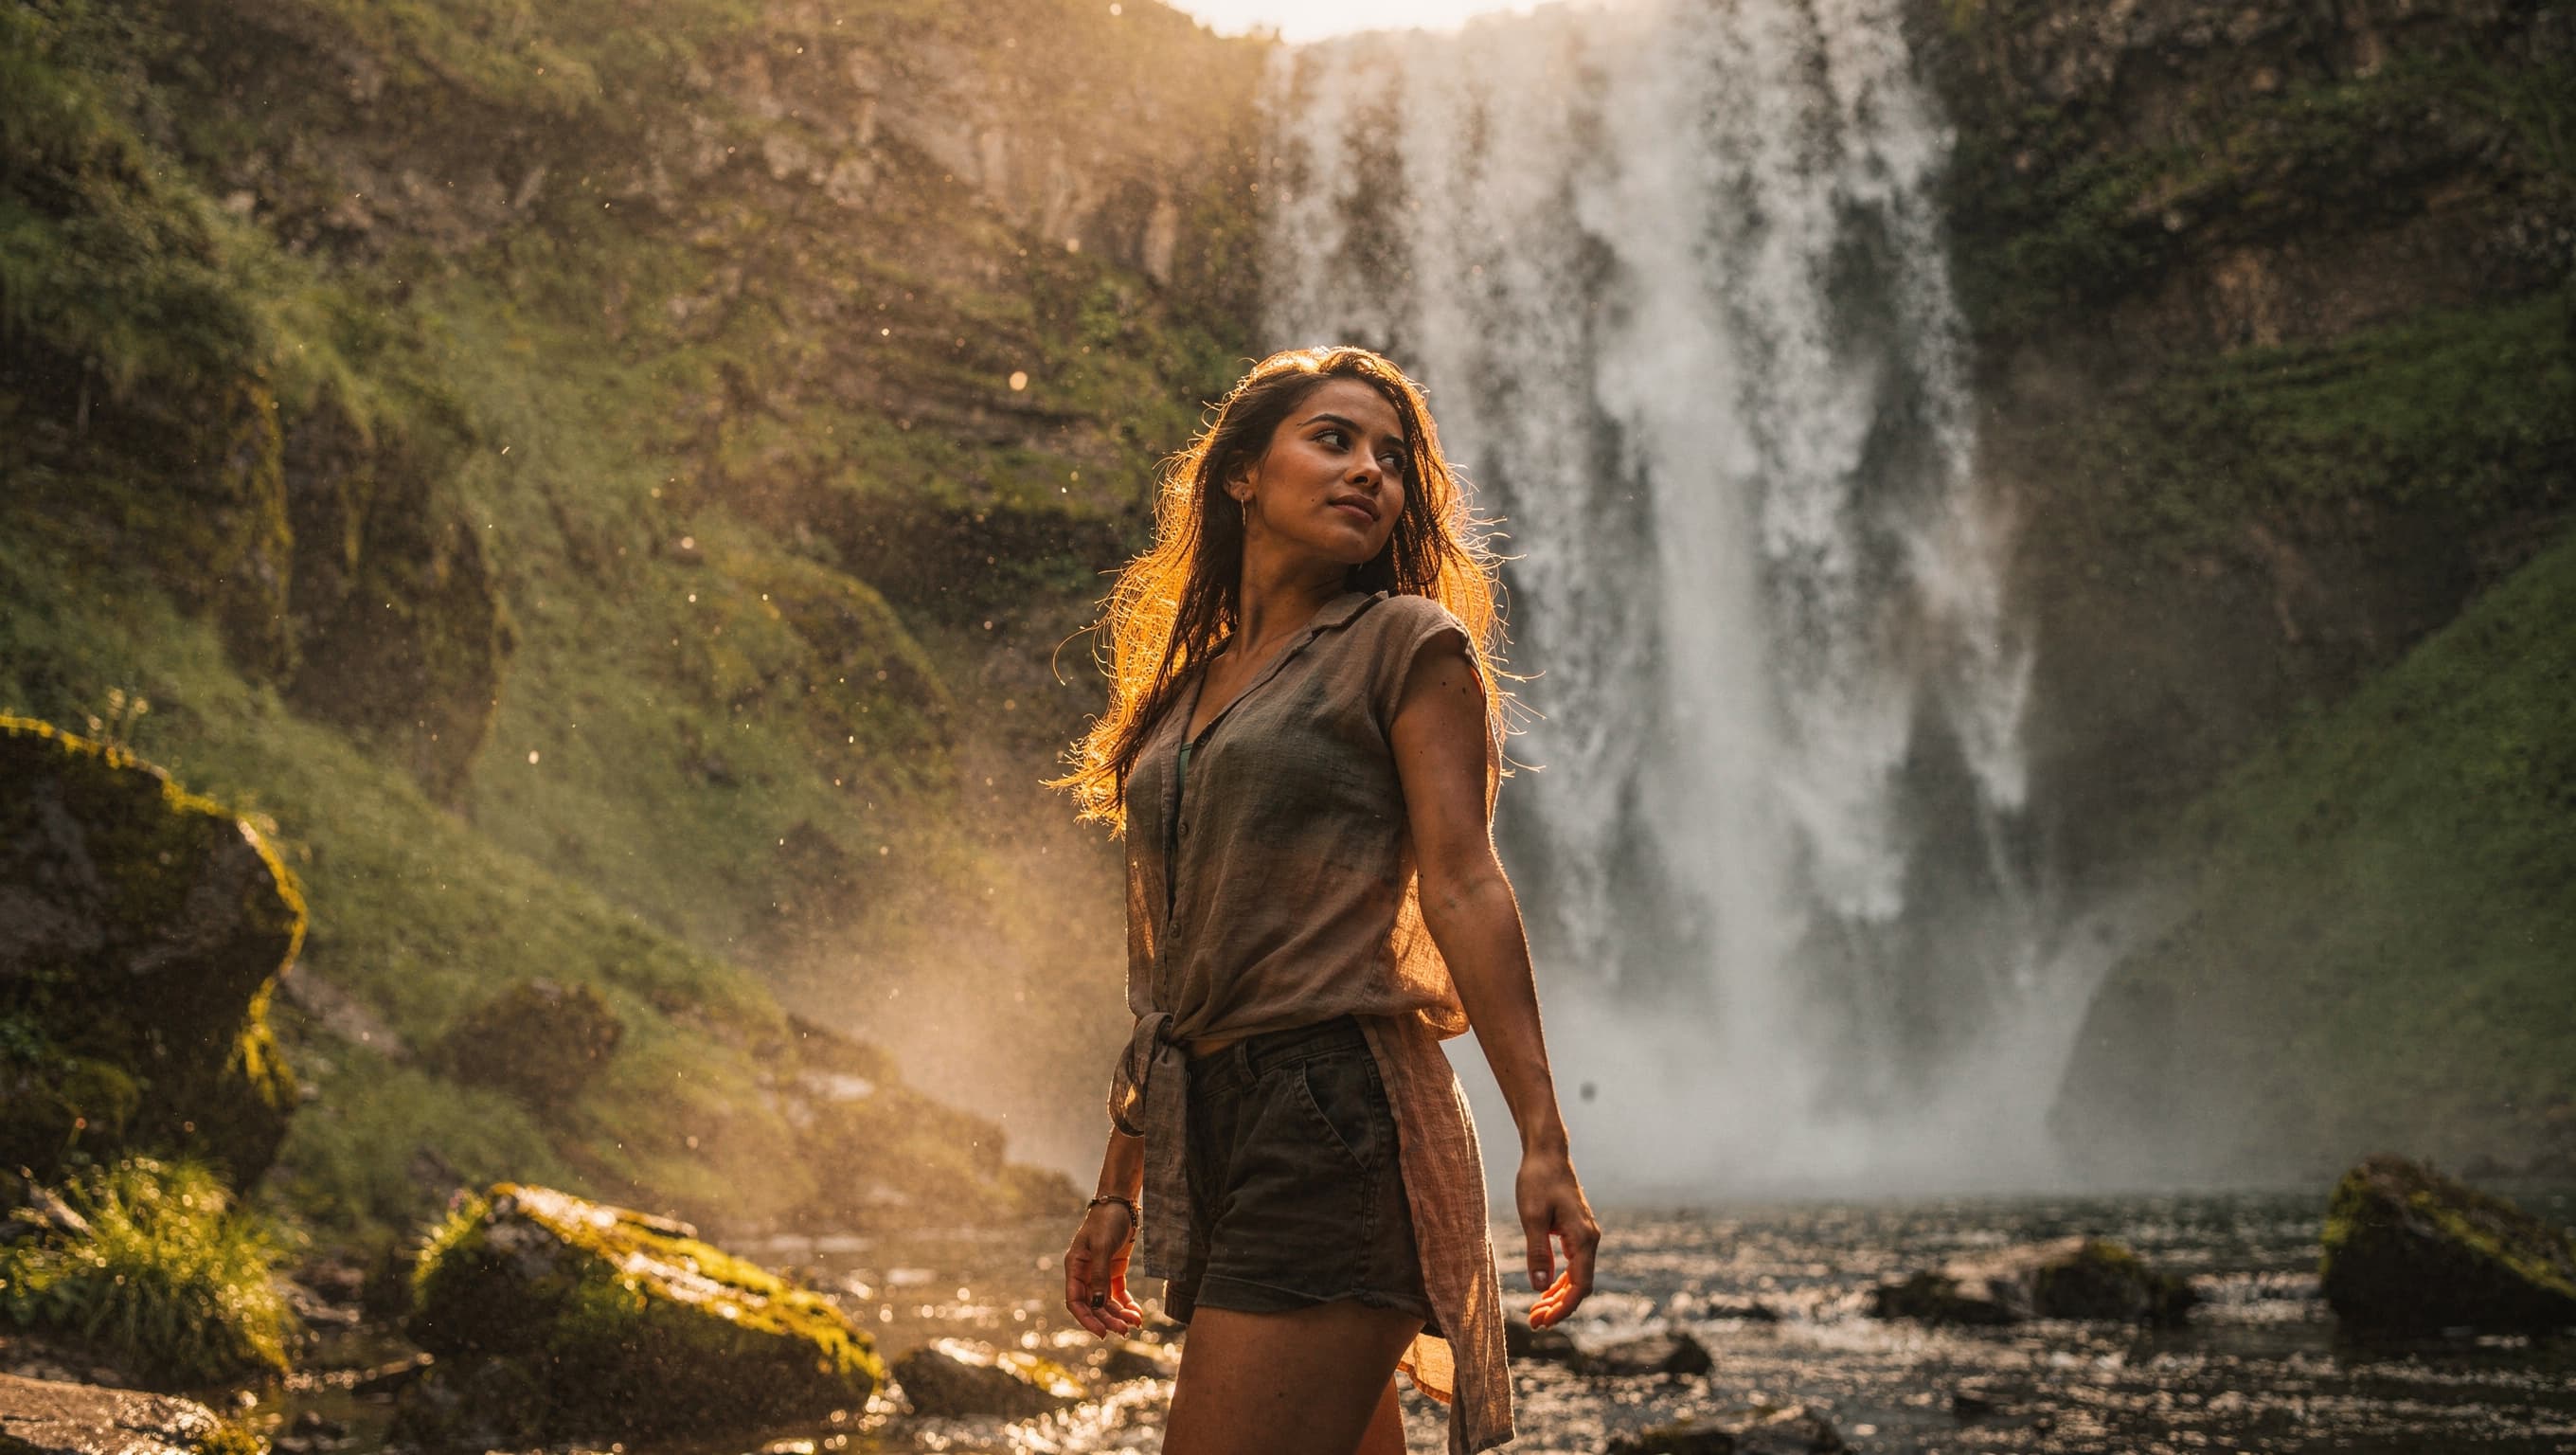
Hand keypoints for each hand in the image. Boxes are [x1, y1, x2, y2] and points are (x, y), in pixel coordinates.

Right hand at [1063, 1199, 1144, 1336]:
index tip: (1101, 1333)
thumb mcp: (1101, 1247)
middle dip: (1108, 1319)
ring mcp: (1099, 1273)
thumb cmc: (1106, 1221)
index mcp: (1074, 1268)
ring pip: (1107, 1302)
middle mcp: (1085, 1274)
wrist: (1121, 1203)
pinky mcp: (1114, 1270)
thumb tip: (1099, 1304)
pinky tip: (1137, 1313)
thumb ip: (1099, 1275)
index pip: (1075, 1301)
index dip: (1087, 1319)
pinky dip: (1126, 1305)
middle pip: (1094, 1305)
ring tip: (1135, 1322)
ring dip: (1119, 1315)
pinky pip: (1118, 1294)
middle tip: (1124, 1330)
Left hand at [1515, 1146, 1598, 1327]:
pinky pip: (1572, 1265)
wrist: (1547, 1154)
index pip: (1580, 1285)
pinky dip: (1558, 1281)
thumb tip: (1539, 1287)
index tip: (1545, 1322)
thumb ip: (1537, 1252)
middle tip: (1534, 1322)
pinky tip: (1544, 1291)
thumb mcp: (1532, 1217)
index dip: (1564, 1308)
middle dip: (1558, 1307)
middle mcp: (1590, 1239)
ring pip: (1576, 1277)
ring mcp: (1584, 1236)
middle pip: (1579, 1285)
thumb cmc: (1538, 1180)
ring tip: (1535, 1312)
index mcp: (1583, 1238)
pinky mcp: (1575, 1233)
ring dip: (1557, 1297)